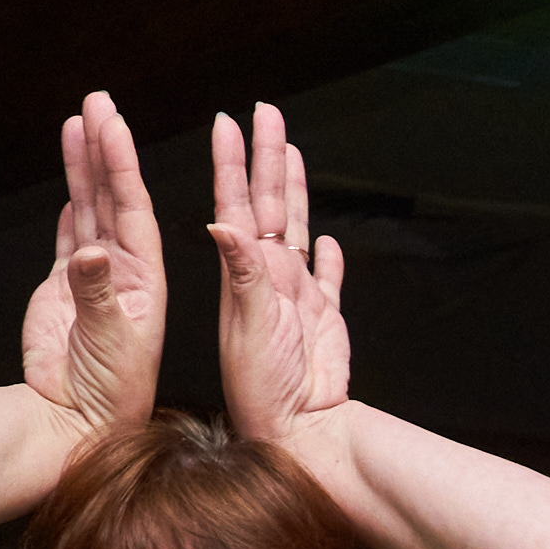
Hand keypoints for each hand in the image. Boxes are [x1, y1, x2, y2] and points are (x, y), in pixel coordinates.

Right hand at [20, 92, 166, 439]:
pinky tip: (75, 184)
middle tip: (98, 102)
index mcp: (145, 281)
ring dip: (84, 169)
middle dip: (106, 151)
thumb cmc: (111, 396)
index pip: (134, 208)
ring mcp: (95, 280)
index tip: (113, 123)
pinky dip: (72, 209)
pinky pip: (70, 238)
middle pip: (114, 198)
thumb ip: (99, 296)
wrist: (76, 427)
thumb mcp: (112, 344)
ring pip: (89, 210)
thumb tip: (89, 253)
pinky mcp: (66, 292)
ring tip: (78, 125)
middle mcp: (123, 274)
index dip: (123, 164)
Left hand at [209, 104, 347, 453]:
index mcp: (246, 275)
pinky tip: (324, 240)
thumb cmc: (265, 393)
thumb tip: (222, 222)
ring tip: (290, 154)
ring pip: (293, 229)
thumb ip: (242, 275)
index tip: (228, 122)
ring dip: (291, 191)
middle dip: (265, 157)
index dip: (232, 163)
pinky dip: (327, 259)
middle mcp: (268, 279)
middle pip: (266, 204)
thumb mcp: (249, 330)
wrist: (300, 436)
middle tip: (266, 112)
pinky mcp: (324, 323)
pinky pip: (327, 280)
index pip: (235, 203)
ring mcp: (297, 299)